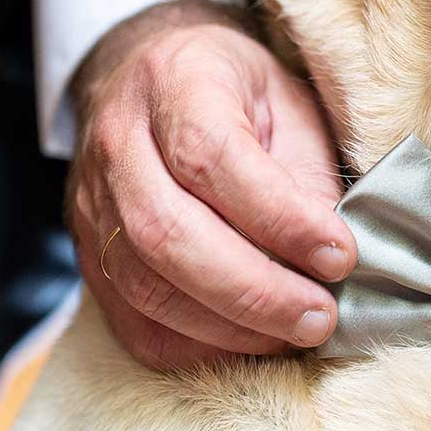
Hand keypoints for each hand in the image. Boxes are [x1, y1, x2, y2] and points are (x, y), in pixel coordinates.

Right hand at [66, 0, 353, 372]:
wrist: (146, 82)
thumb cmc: (234, 94)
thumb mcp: (286, 103)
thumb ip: (307, 176)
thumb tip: (330, 261)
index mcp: (173, 82)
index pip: (210, 158)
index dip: (280, 218)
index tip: (340, 255)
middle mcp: (117, 143)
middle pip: (168, 233)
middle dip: (255, 291)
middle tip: (320, 316)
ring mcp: (92, 205)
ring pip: (146, 286)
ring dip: (231, 326)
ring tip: (296, 331)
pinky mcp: (90, 258)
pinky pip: (134, 323)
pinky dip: (196, 347)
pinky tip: (249, 343)